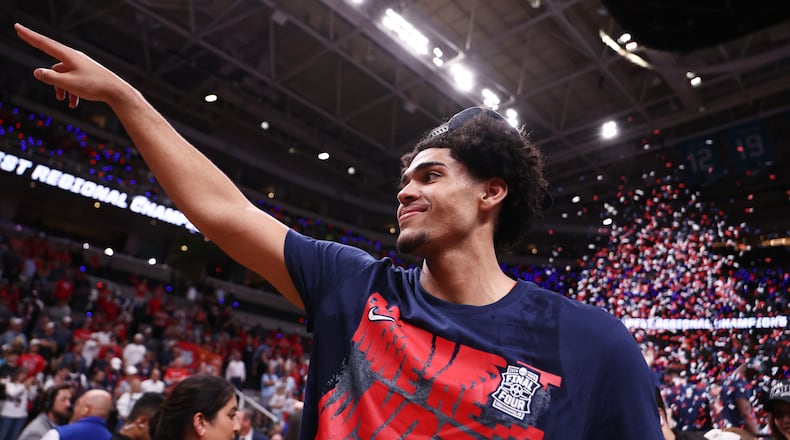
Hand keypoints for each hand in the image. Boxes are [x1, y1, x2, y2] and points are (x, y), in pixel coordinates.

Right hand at [14, 23, 129, 107]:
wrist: (117, 92)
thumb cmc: (94, 86)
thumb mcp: (69, 83)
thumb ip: (51, 77)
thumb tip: (37, 72)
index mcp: (68, 55)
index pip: (44, 43)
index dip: (29, 36)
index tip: (18, 27)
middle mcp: (74, 57)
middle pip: (53, 60)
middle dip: (47, 70)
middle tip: (43, 71)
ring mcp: (81, 65)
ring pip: (62, 74)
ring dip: (60, 87)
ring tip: (64, 100)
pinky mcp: (87, 73)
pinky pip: (72, 79)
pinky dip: (70, 90)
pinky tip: (73, 104)